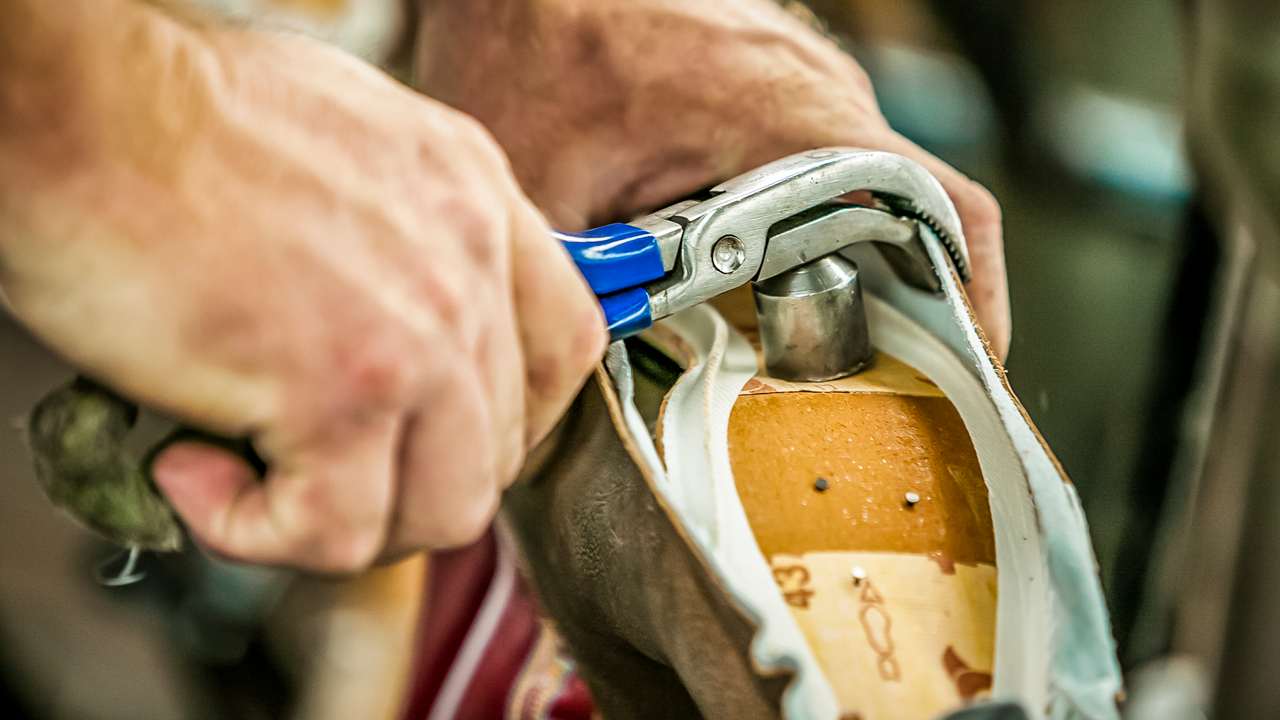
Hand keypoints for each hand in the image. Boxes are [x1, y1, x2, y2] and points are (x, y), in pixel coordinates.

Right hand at [0, 0, 604, 570]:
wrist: (81, 102)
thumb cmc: (175, 116)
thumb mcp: (349, 144)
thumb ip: (405, 236)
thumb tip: (392, 328)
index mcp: (474, 198)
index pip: (562, 347)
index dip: (507, 419)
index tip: (435, 437)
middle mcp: (467, 264)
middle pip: (503, 447)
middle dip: (409, 484)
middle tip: (318, 469)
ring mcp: (419, 331)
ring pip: (445, 510)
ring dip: (348, 523)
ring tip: (253, 474)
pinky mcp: (342, 391)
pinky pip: (338, 534)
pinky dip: (257, 532)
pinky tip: (193, 467)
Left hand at [413, 0, 1009, 357]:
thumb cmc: (528, 43)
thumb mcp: (546, 193)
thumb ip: (583, 287)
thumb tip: (596, 374)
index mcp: (787, 113)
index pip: (941, 205)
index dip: (975, 300)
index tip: (970, 374)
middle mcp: (815, 87)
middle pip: (917, 212)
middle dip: (908, 306)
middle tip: (875, 383)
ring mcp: (800, 77)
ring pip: (869, 187)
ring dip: (856, 264)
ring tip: (813, 339)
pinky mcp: (773, 78)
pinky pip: (825, 158)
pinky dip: (815, 222)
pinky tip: (757, 270)